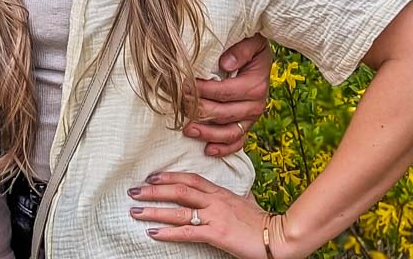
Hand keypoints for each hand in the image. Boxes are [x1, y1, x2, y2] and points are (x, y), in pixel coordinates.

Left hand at [127, 172, 297, 258]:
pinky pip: (187, 231)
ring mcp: (214, 216)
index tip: (151, 176)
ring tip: (135, 209)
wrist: (279, 236)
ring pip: (178, 209)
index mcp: (220, 192)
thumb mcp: (245, 203)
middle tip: (133, 190)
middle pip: (179, 189)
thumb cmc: (263, 222)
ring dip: (154, 209)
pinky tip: (153, 232)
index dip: (169, 176)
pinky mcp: (216, 233)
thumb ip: (233, 197)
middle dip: (154, 189)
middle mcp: (214, 200)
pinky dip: (168, 231)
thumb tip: (231, 194)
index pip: (190, 178)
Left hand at [184, 33, 271, 156]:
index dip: (202, 92)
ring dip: (208, 134)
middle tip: (179, 105)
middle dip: (199, 111)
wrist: (261, 55)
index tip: (183, 87)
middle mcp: (256, 105)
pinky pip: (237, 142)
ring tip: (187, 130)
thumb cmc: (251, 45)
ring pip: (230, 133)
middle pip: (224, 114)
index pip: (224, 92)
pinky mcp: (247, 124)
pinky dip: (223, 149)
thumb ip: (240, 50)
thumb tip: (225, 64)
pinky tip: (207, 150)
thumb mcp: (251, 42)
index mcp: (255, 85)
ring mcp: (251, 118)